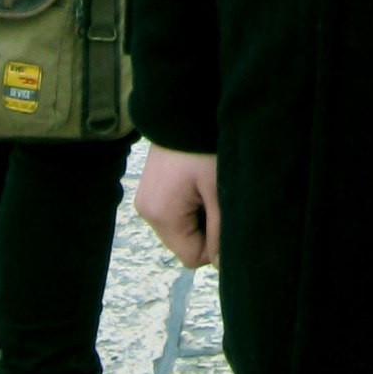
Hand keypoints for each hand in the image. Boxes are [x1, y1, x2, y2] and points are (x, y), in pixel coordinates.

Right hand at [135, 145, 219, 268]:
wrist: (184, 106)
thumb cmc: (203, 147)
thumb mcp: (217, 191)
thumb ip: (220, 232)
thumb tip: (222, 267)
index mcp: (161, 216)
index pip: (192, 257)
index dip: (215, 244)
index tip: (225, 214)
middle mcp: (147, 211)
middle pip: (185, 243)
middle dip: (206, 226)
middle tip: (217, 193)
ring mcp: (147, 198)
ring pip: (182, 226)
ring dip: (199, 212)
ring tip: (207, 182)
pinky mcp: (152, 187)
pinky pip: (175, 209)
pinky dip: (190, 201)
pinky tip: (198, 178)